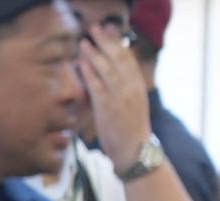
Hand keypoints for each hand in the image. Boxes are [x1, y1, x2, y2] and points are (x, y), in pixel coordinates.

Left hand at [79, 32, 152, 171]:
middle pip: (118, 57)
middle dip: (105, 41)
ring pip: (107, 69)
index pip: (128, 58)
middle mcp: (131, 88)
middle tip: (94, 29)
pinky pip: (97, 86)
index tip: (108, 30)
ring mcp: (120, 97)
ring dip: (94, 53)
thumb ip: (125, 88)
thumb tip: (112, 76)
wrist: (135, 151)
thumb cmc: (131, 130)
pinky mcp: (108, 108)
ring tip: (84, 43)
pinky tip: (81, 63)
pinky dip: (88, 73)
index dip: (117, 42)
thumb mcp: (133, 104)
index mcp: (138, 85)